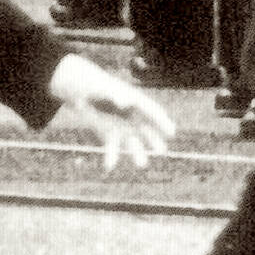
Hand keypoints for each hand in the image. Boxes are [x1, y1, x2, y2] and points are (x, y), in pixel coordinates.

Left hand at [48, 53, 175, 170]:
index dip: (162, 122)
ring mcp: (121, 126)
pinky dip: (111, 156)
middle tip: (162, 151)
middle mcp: (132, 116)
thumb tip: (123, 103)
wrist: (83, 91)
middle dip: (154, 141)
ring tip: (141, 164)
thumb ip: (115, 95)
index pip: (153, 113)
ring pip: (132, 142)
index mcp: (136, 102)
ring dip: (137, 153)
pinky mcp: (109, 134)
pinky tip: (108, 166)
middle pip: (146, 130)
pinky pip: (112, 148)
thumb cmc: (98, 87)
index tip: (171, 132)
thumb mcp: (106, 90)